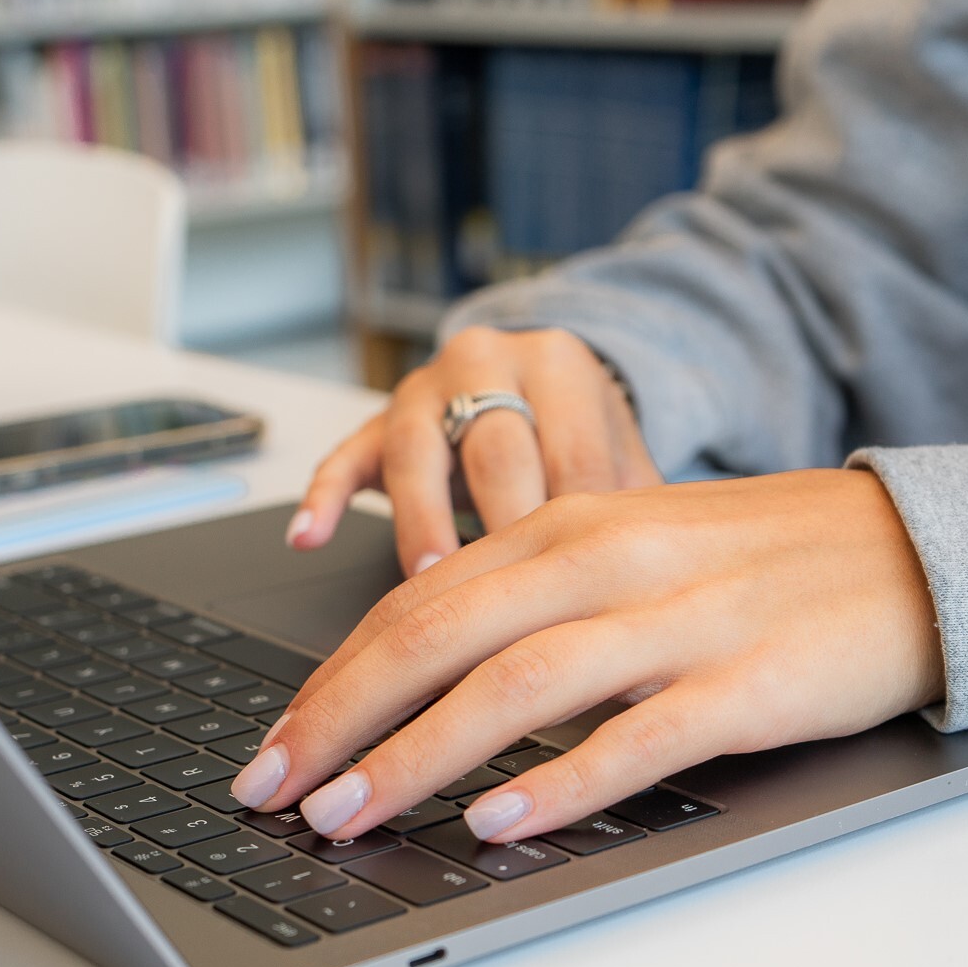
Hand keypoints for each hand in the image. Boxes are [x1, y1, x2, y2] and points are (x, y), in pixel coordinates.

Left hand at [231, 470, 945, 843]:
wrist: (915, 551)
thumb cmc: (764, 559)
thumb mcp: (631, 547)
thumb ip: (533, 595)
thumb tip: (421, 665)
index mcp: (567, 526)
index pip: (414, 604)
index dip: (329, 679)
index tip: (274, 743)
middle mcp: (606, 561)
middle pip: (437, 638)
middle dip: (339, 719)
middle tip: (271, 788)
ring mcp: (674, 623)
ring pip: (513, 686)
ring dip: (415, 755)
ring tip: (348, 814)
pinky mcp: (743, 686)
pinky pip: (631, 740)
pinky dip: (554, 783)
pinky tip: (496, 820)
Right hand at [286, 326, 661, 575]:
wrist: (542, 382)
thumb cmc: (583, 441)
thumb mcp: (624, 459)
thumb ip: (638, 516)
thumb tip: (658, 603)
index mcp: (563, 366)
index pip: (572, 450)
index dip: (578, 526)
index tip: (581, 596)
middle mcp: (490, 363)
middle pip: (496, 445)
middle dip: (501, 523)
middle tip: (507, 599)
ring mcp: (427, 388)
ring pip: (417, 450)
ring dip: (422, 520)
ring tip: (426, 580)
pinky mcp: (378, 418)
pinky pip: (345, 454)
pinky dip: (325, 495)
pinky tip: (309, 537)